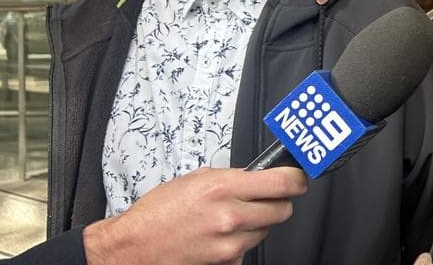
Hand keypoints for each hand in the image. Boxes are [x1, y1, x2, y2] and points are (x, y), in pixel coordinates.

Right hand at [84, 166, 307, 264]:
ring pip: (267, 230)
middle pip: (283, 209)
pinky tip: (220, 236)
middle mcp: (230, 215)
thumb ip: (232, 178)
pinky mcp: (226, 262)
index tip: (298, 178)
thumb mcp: (196, 179)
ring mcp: (230, 242)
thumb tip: (258, 176)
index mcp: (223, 187)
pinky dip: (241, 243)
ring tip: (231, 219)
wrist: (134, 247)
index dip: (296, 179)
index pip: (283, 182)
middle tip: (265, 198)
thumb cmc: (159, 212)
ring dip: (258, 223)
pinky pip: (248, 249)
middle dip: (278, 202)